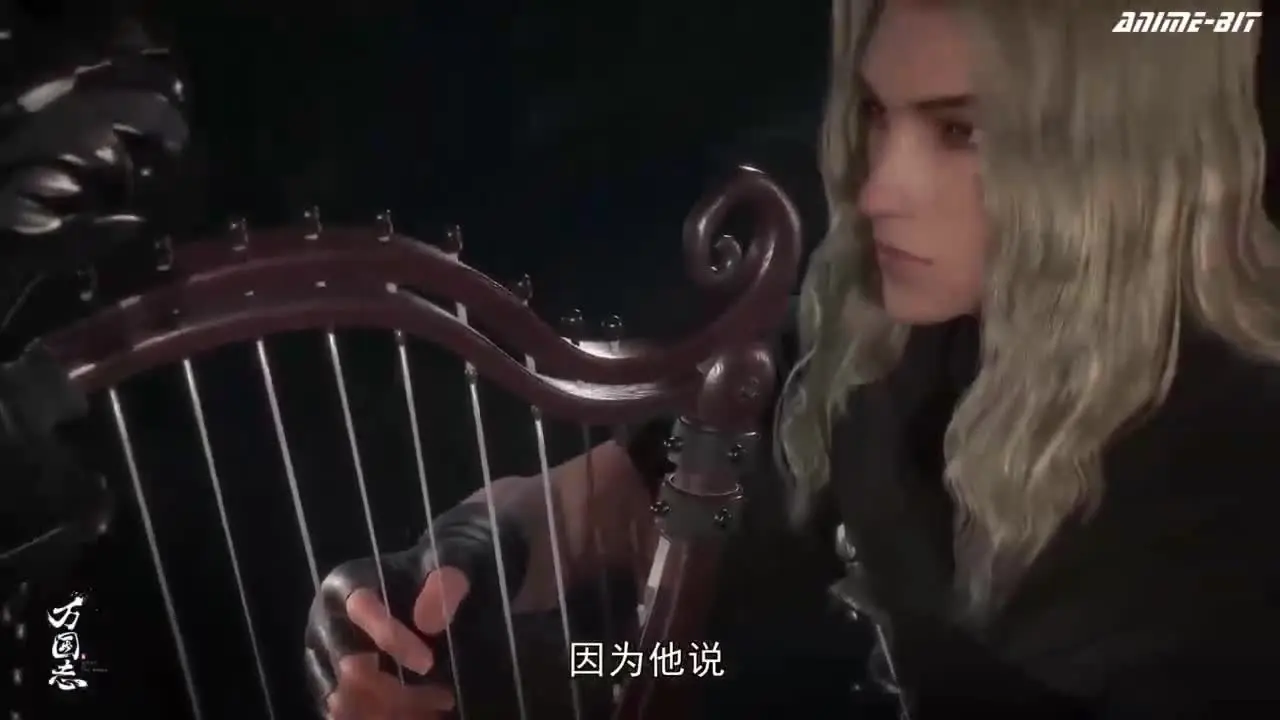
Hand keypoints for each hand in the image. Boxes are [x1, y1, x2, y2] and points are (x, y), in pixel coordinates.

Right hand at [304, 503, 528, 718]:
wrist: (438, 586)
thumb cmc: (444, 570)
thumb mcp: (455, 563)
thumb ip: (448, 582)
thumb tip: (427, 620)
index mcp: (346, 584)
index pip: (361, 612)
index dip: (393, 641)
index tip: (429, 664)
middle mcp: (325, 622)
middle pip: (348, 667)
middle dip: (396, 688)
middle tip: (445, 697)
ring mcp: (323, 658)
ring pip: (347, 701)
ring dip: (394, 710)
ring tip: (441, 705)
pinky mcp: (332, 686)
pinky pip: (350, 716)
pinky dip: (389, 718)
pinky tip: (427, 715)